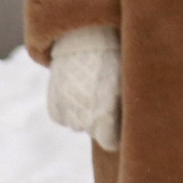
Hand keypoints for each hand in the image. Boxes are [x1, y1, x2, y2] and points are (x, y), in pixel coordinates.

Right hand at [45, 26, 121, 152]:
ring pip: (77, 125)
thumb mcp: (124, 84)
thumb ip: (124, 109)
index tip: (119, 121)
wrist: (82, 39)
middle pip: (94, 132)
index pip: (110, 143)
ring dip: (83, 114)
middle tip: (105, 95)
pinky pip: (63, 117)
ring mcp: (65, 115)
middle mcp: (81, 120)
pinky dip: (69, 109)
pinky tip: (75, 91)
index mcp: (102, 117)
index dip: (116, 133)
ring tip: (89, 90)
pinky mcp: (53, 109)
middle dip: (100, 120)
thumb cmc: (112, 60)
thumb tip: (130, 128)